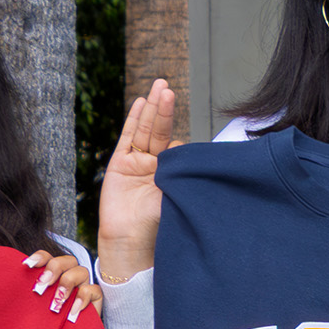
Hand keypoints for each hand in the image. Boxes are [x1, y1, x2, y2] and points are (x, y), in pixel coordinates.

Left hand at [26, 250, 100, 321]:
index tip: (28, 266)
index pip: (48, 257)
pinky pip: (93, 290)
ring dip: (67, 284)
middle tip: (42, 287)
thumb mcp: (35, 307)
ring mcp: (84, 284)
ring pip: (82, 271)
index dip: (40, 258)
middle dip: (54, 269)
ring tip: (57, 302)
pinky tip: (72, 311)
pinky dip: (82, 298)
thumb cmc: (48, 323)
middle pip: (67, 260)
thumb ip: (32, 293)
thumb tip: (20, 277)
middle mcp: (70, 275)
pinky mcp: (95, 297)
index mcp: (54, 274)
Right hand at [97, 77, 175, 281]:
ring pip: (146, 130)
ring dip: (153, 108)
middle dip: (166, 110)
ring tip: (161, 86)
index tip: (193, 138)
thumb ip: (187, 180)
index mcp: (174, 175)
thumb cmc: (158, 226)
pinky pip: (129, 137)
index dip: (185, 142)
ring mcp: (137, 163)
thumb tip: (208, 166)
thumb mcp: (178, 200)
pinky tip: (142, 102)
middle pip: (162, 131)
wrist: (131, 242)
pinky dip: (135, 119)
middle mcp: (156, 165)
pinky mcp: (120, 164)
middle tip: (170, 89)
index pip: (181, 149)